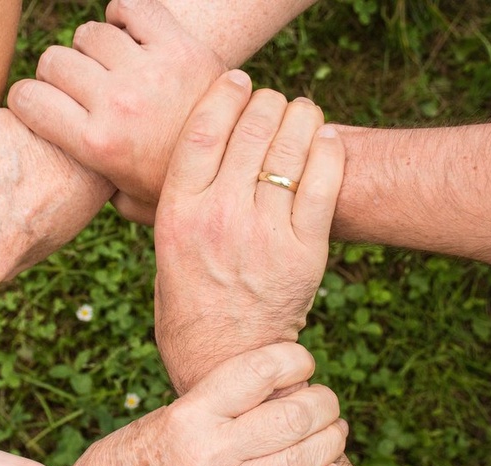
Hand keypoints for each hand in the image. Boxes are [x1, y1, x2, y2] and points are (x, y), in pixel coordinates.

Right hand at [8, 0, 224, 224]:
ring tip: (108, 66)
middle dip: (57, 74)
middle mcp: (117, 104)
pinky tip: (129, 34)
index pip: (27, 99)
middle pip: (54, 61)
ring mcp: (149, 71)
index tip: (38, 104)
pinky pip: (133, 7)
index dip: (26, 99)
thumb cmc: (177, 186)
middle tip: (78, 88)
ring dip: (92, 48)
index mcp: (96, 145)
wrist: (241, 164)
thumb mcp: (129, 203)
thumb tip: (68, 181)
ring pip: (89, 34)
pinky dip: (124, 14)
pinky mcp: (180, 46)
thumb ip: (94, 189)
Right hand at [64, 343, 345, 465]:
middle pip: (293, 417)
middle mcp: (211, 452)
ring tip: (333, 429)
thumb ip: (210, 403)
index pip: (259, 372)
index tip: (300, 360)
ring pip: (303, 461)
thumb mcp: (161, 417)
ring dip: (330, 441)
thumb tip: (264, 386)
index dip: (294, 358)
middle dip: (323, 402)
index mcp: (189, 415)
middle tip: (324, 398)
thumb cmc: (122, 460)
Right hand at [153, 73, 344, 393]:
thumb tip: (168, 163)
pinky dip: (328, 150)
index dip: (224, 94)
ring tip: (301, 112)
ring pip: (290, 147)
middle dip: (266, 102)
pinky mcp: (304, 252)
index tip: (237, 80)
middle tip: (272, 101)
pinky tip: (325, 139)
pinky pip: (324, 182)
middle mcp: (219, 217)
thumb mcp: (162, 251)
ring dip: (300, 117)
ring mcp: (264, 233)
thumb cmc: (187, 305)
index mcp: (177, 214)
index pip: (202, 130)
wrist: (224, 361)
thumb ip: (168, 206)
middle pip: (250, 129)